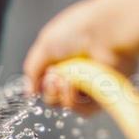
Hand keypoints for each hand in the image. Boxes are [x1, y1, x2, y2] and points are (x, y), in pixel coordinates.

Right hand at [23, 0, 138, 112]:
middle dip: (49, 89)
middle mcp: (76, 70)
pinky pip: (85, 110)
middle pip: (54, 96)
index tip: (41, 76)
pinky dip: (74, 100)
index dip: (40, 82)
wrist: (108, 30)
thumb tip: (29, 91)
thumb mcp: (45, 43)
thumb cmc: (79, 29)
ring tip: (65, 79)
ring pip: (67, 104)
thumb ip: (33, 68)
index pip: (45, 80)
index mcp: (62, 55)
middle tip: (54, 78)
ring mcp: (91, 83)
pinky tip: (74, 84)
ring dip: (61, 94)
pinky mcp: (105, 93)